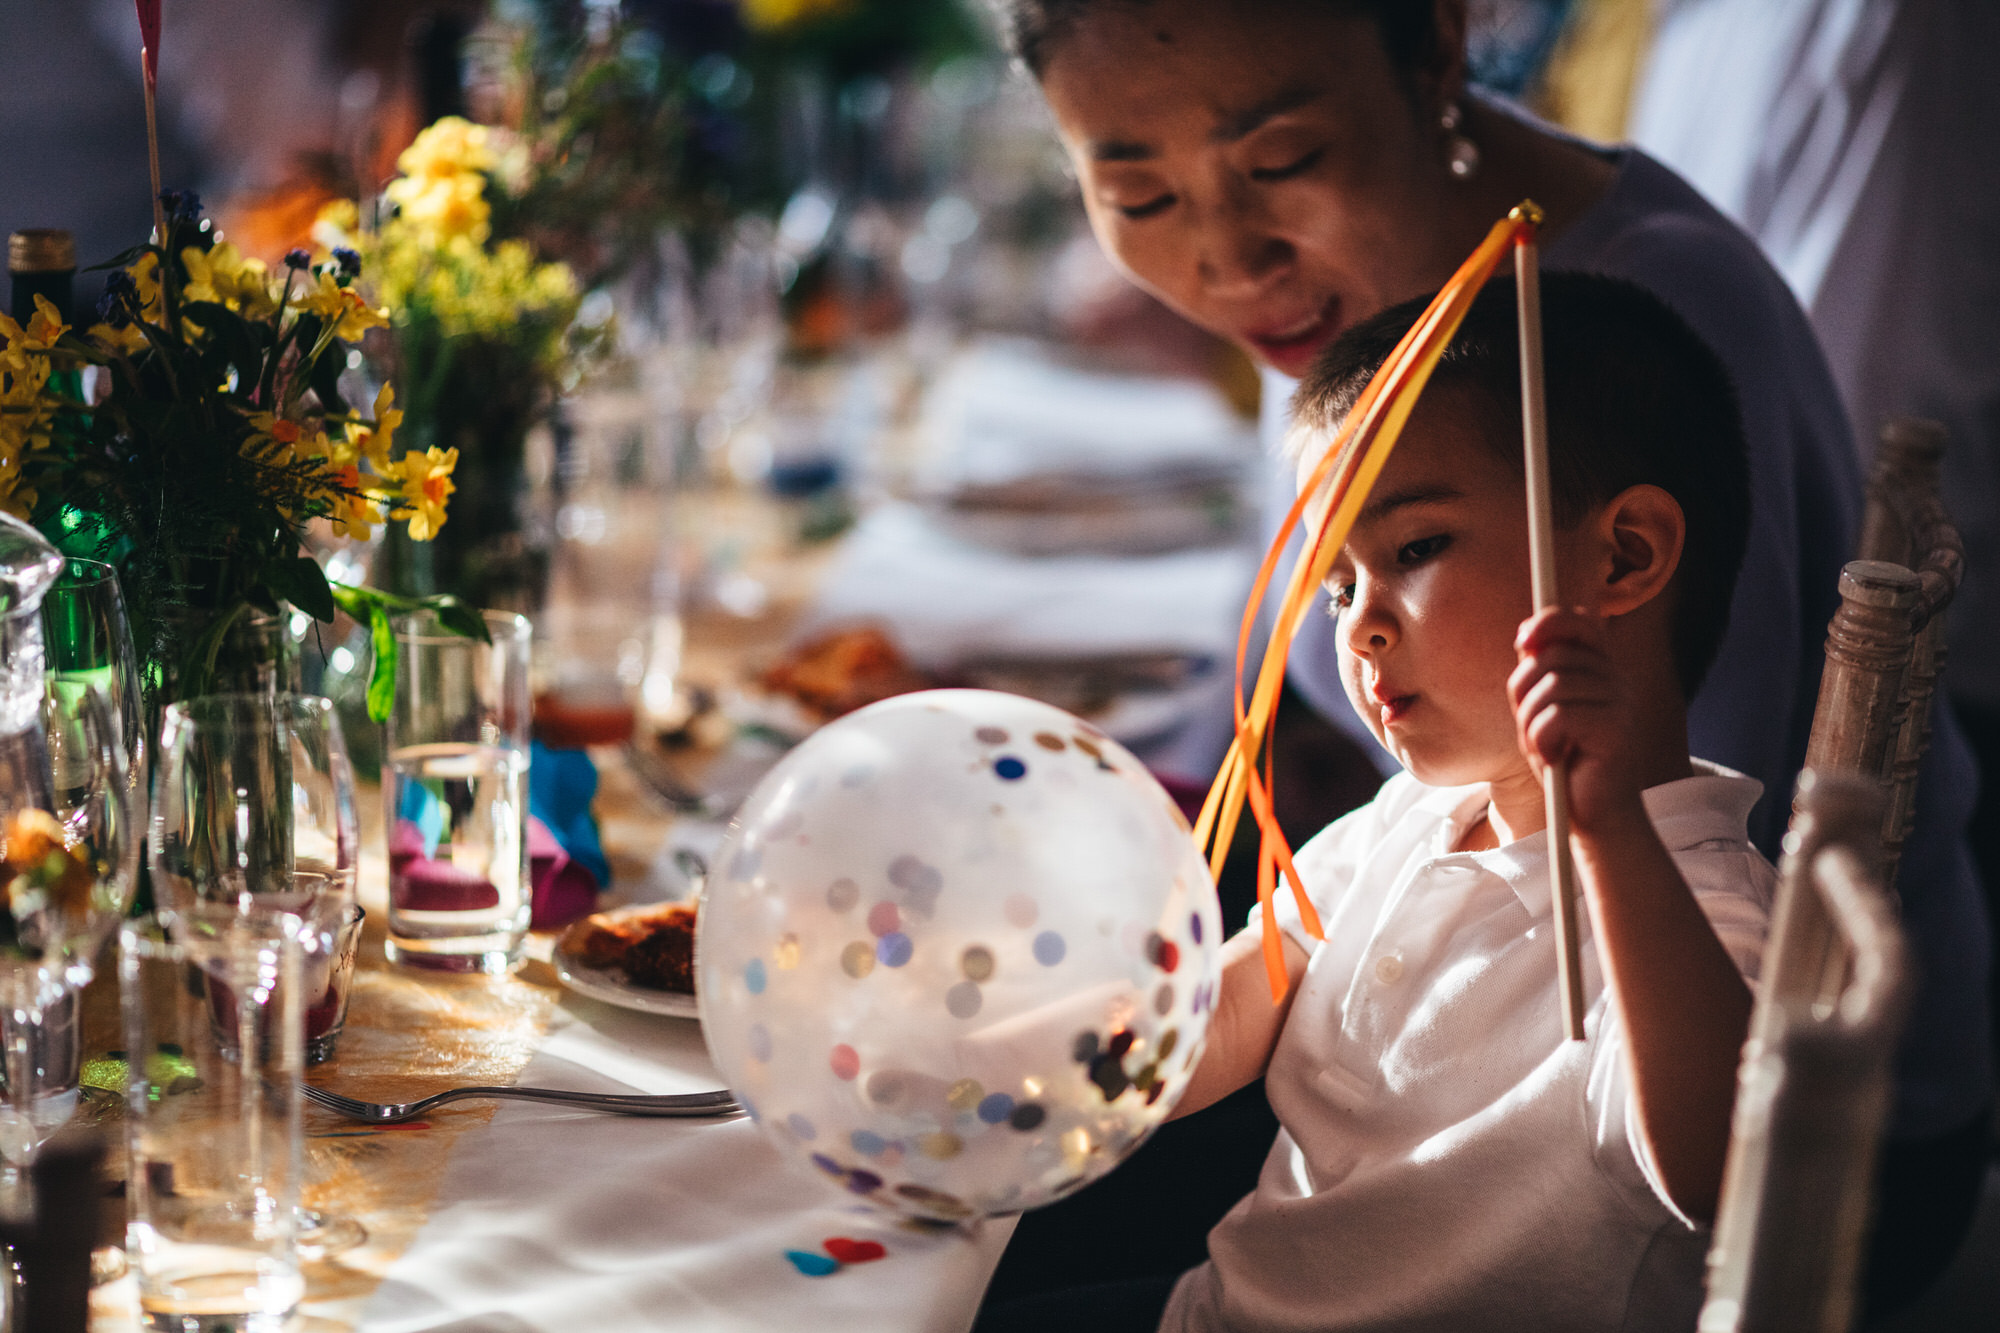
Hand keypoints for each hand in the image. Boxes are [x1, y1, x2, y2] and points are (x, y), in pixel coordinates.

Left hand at [1508, 607, 1648, 835]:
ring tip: (1543, 747)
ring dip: (1531, 722)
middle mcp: (1617, 680)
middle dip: (1524, 693)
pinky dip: (1541, 740)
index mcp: (1601, 670)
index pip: (1582, 622)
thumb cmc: (1562, 760)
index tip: (1522, 640)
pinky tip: (1552, 759)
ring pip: (1552, 686)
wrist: (1592, 814)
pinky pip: (1558, 715)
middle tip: (1531, 729)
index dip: (1550, 621)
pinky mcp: (1617, 729)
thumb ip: (1537, 675)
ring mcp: (1621, 702)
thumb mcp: (1541, 711)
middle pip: (1553, 657)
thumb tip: (1527, 639)